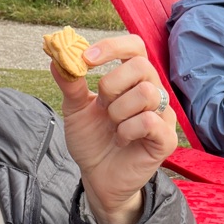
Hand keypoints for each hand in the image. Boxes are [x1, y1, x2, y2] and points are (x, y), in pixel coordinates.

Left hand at [51, 34, 176, 223]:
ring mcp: (162, 114)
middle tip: (101, 105)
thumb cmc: (92, 140)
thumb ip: (70, 84)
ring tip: (112, 126)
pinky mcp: (166, 138)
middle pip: (141, 66)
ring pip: (146, 93)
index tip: (86, 60)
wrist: (98, 177)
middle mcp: (152, 91)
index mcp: (133, 79)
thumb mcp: (75, 110)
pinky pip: (149, 121)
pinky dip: (127, 130)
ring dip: (118, 111)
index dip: (112, 47)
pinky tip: (121, 140)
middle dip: (112, 84)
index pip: (135, 46)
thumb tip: (57, 58)